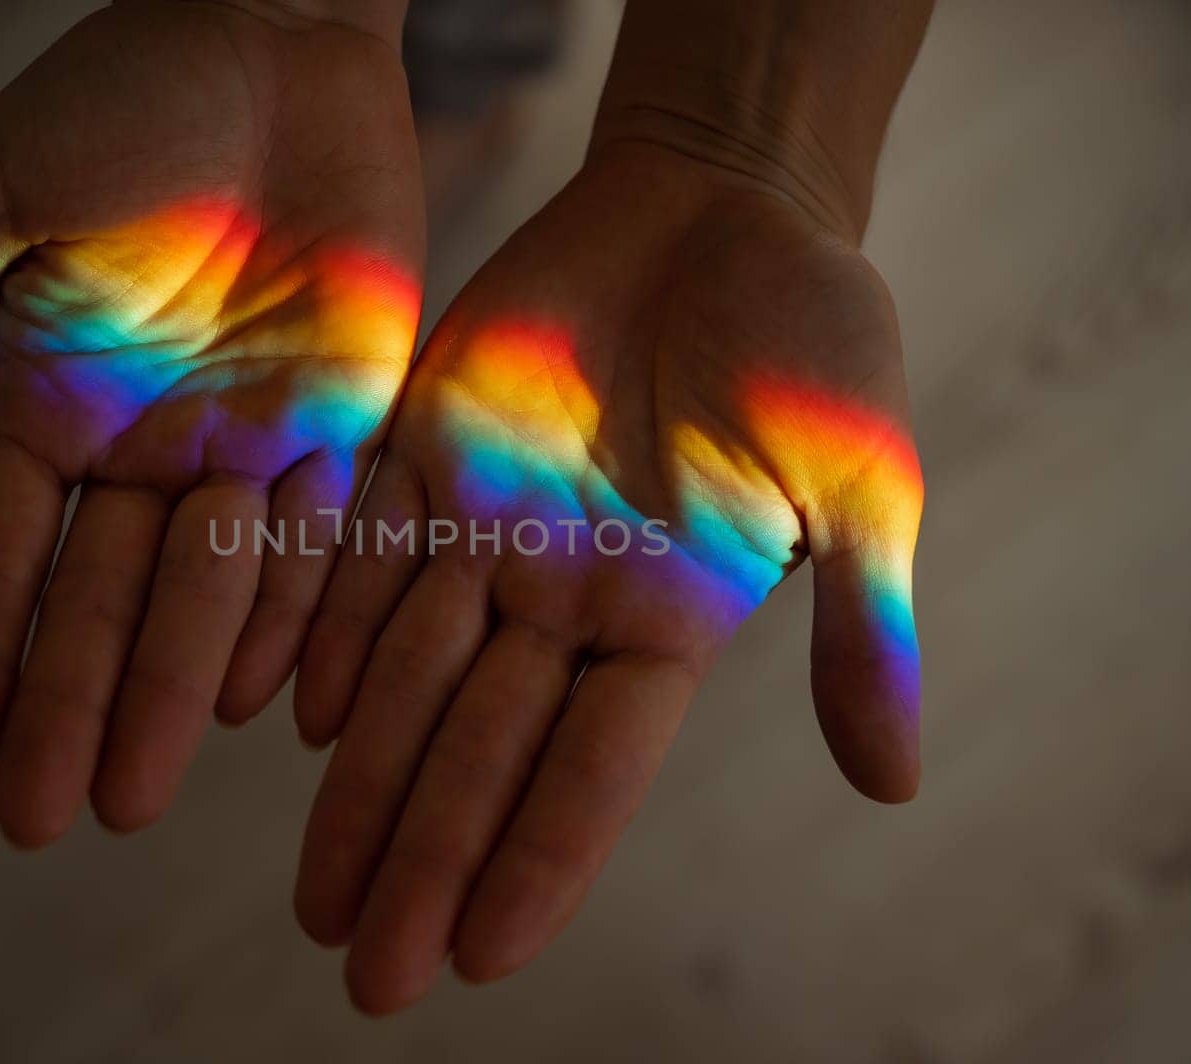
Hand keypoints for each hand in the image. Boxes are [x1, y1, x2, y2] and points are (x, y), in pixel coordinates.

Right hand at [0, 0, 423, 845]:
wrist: (273, 40)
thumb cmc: (122, 98)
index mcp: (51, 402)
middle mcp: (146, 445)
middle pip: (101, 602)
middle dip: (68, 707)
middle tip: (47, 820)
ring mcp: (245, 439)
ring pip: (206, 594)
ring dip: (166, 693)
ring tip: (131, 792)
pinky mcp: (343, 419)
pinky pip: (320, 539)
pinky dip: (291, 618)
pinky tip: (258, 704)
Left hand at [291, 143, 923, 1011]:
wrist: (721, 206)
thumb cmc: (815, 339)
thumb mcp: (862, 481)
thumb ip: (863, 627)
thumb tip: (896, 786)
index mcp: (663, 622)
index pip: (592, 769)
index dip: (538, 858)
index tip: (480, 956)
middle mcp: (563, 595)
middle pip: (479, 748)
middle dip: (425, 856)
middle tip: (367, 974)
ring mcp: (488, 525)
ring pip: (407, 673)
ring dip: (362, 782)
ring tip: (320, 895)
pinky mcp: (426, 446)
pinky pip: (363, 551)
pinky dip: (329, 630)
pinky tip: (295, 716)